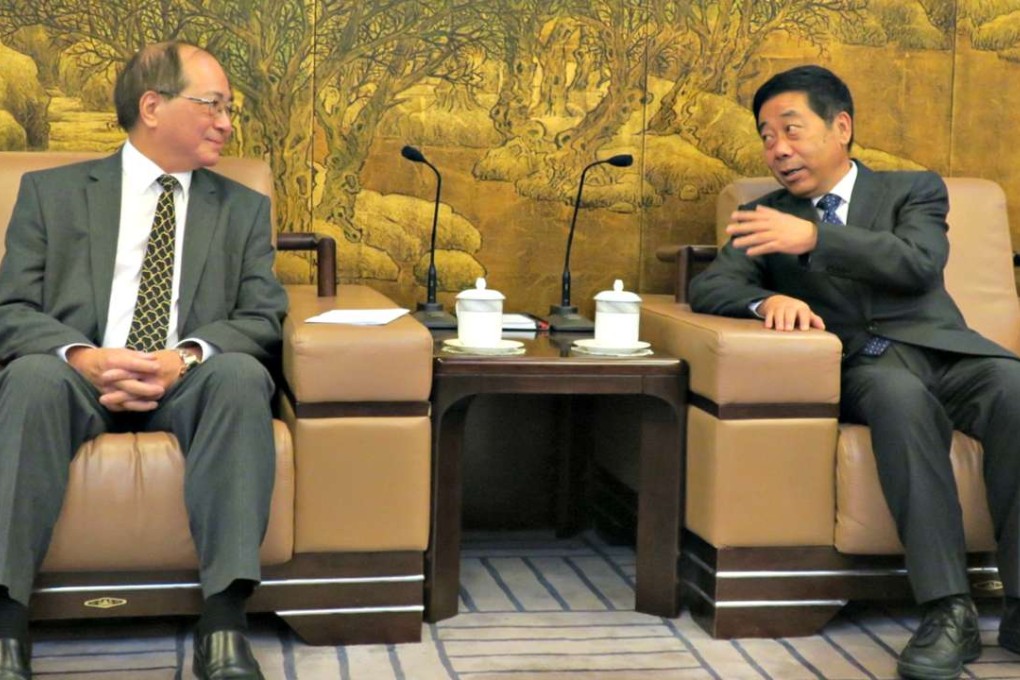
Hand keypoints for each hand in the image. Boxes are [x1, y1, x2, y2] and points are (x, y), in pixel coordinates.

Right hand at [66, 347, 182, 411]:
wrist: (85, 365)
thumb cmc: (108, 357)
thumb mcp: (121, 351)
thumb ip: (138, 356)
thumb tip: (154, 358)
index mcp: (112, 362)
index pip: (130, 364)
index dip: (144, 366)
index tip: (158, 367)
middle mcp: (107, 377)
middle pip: (127, 385)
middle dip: (145, 389)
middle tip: (161, 389)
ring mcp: (105, 389)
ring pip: (124, 399)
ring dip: (141, 402)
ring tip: (156, 402)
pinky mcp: (105, 398)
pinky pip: (120, 406)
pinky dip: (134, 407)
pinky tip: (147, 406)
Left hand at [727, 205, 817, 255]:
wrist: (811, 235)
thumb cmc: (795, 225)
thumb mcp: (782, 216)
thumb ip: (769, 212)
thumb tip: (757, 208)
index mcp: (773, 218)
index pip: (756, 216)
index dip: (744, 216)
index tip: (732, 216)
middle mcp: (773, 225)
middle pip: (754, 226)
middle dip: (741, 227)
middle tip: (728, 229)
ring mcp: (777, 235)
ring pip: (759, 237)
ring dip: (746, 240)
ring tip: (735, 244)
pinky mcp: (781, 245)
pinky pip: (767, 247)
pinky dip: (758, 250)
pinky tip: (749, 252)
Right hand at [758, 295, 825, 330]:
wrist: (778, 301)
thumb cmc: (796, 312)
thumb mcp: (805, 314)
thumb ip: (814, 320)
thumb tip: (822, 328)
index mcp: (801, 308)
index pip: (804, 312)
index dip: (804, 320)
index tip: (804, 329)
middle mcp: (790, 306)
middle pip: (790, 312)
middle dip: (789, 320)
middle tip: (789, 329)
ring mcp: (779, 308)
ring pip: (778, 313)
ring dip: (779, 321)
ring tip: (780, 329)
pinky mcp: (770, 310)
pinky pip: (768, 315)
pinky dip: (768, 320)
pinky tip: (768, 326)